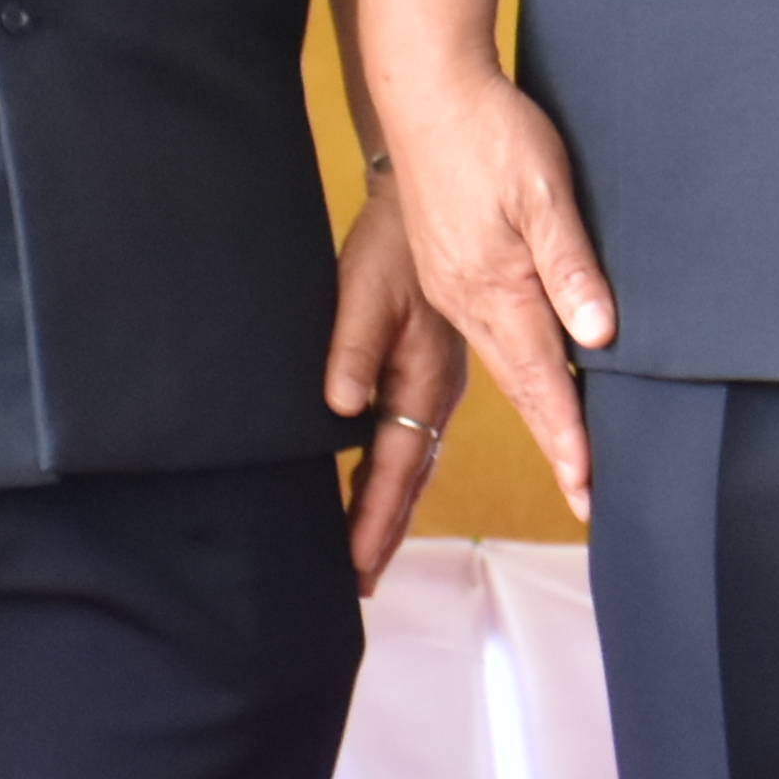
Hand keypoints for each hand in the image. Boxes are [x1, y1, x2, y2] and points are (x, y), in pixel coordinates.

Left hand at [323, 171, 474, 585]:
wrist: (432, 193)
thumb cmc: (394, 243)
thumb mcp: (367, 291)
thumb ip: (353, 350)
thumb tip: (340, 407)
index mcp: (422, 382)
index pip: (394, 470)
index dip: (374, 523)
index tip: (357, 573)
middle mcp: (436, 392)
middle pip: (410, 479)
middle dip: (386, 533)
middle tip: (362, 585)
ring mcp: (437, 382)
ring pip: (415, 463)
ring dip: (394, 509)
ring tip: (370, 552)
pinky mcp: (431, 369)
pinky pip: (415, 438)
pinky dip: (399, 474)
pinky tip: (388, 484)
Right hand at [382, 66, 615, 518]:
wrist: (429, 96)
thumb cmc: (492, 135)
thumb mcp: (543, 191)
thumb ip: (570, 264)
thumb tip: (599, 334)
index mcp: (493, 288)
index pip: (540, 377)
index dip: (567, 433)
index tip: (589, 484)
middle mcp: (467, 303)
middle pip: (518, 388)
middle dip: (554, 444)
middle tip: (587, 501)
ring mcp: (454, 293)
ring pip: (497, 372)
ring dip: (531, 419)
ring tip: (562, 465)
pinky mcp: (452, 276)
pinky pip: (485, 343)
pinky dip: (509, 380)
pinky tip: (524, 392)